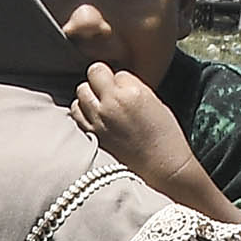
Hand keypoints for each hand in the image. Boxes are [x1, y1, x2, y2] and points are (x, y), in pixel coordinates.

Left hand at [69, 65, 193, 188]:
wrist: (162, 168)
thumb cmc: (164, 137)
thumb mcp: (156, 103)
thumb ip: (135, 89)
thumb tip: (117, 84)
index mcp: (134, 92)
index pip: (117, 72)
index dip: (122, 81)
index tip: (127, 92)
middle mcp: (112, 102)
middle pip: (94, 73)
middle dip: (101, 81)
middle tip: (109, 93)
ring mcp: (98, 119)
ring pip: (81, 91)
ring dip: (89, 95)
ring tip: (101, 106)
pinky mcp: (90, 134)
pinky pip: (76, 112)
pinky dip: (82, 112)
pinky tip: (93, 118)